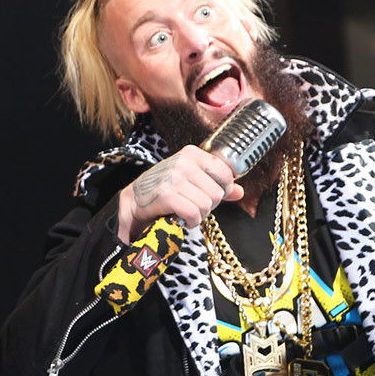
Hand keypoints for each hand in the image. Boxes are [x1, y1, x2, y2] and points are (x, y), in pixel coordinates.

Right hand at [118, 146, 242, 239]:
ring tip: (188, 212)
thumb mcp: (192, 179)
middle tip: (195, 205)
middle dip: (210, 204)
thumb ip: (217, 184)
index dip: (223, 188)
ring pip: (207, 204)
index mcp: (191, 153)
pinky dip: (192, 221)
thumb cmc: (166, 189)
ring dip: (200, 214)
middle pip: (217, 192)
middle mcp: (183, 162)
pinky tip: (184, 220)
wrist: (135, 199)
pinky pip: (194, 213)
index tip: (209, 194)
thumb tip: (240, 192)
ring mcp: (174, 178)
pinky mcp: (166, 195)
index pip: (225, 172)